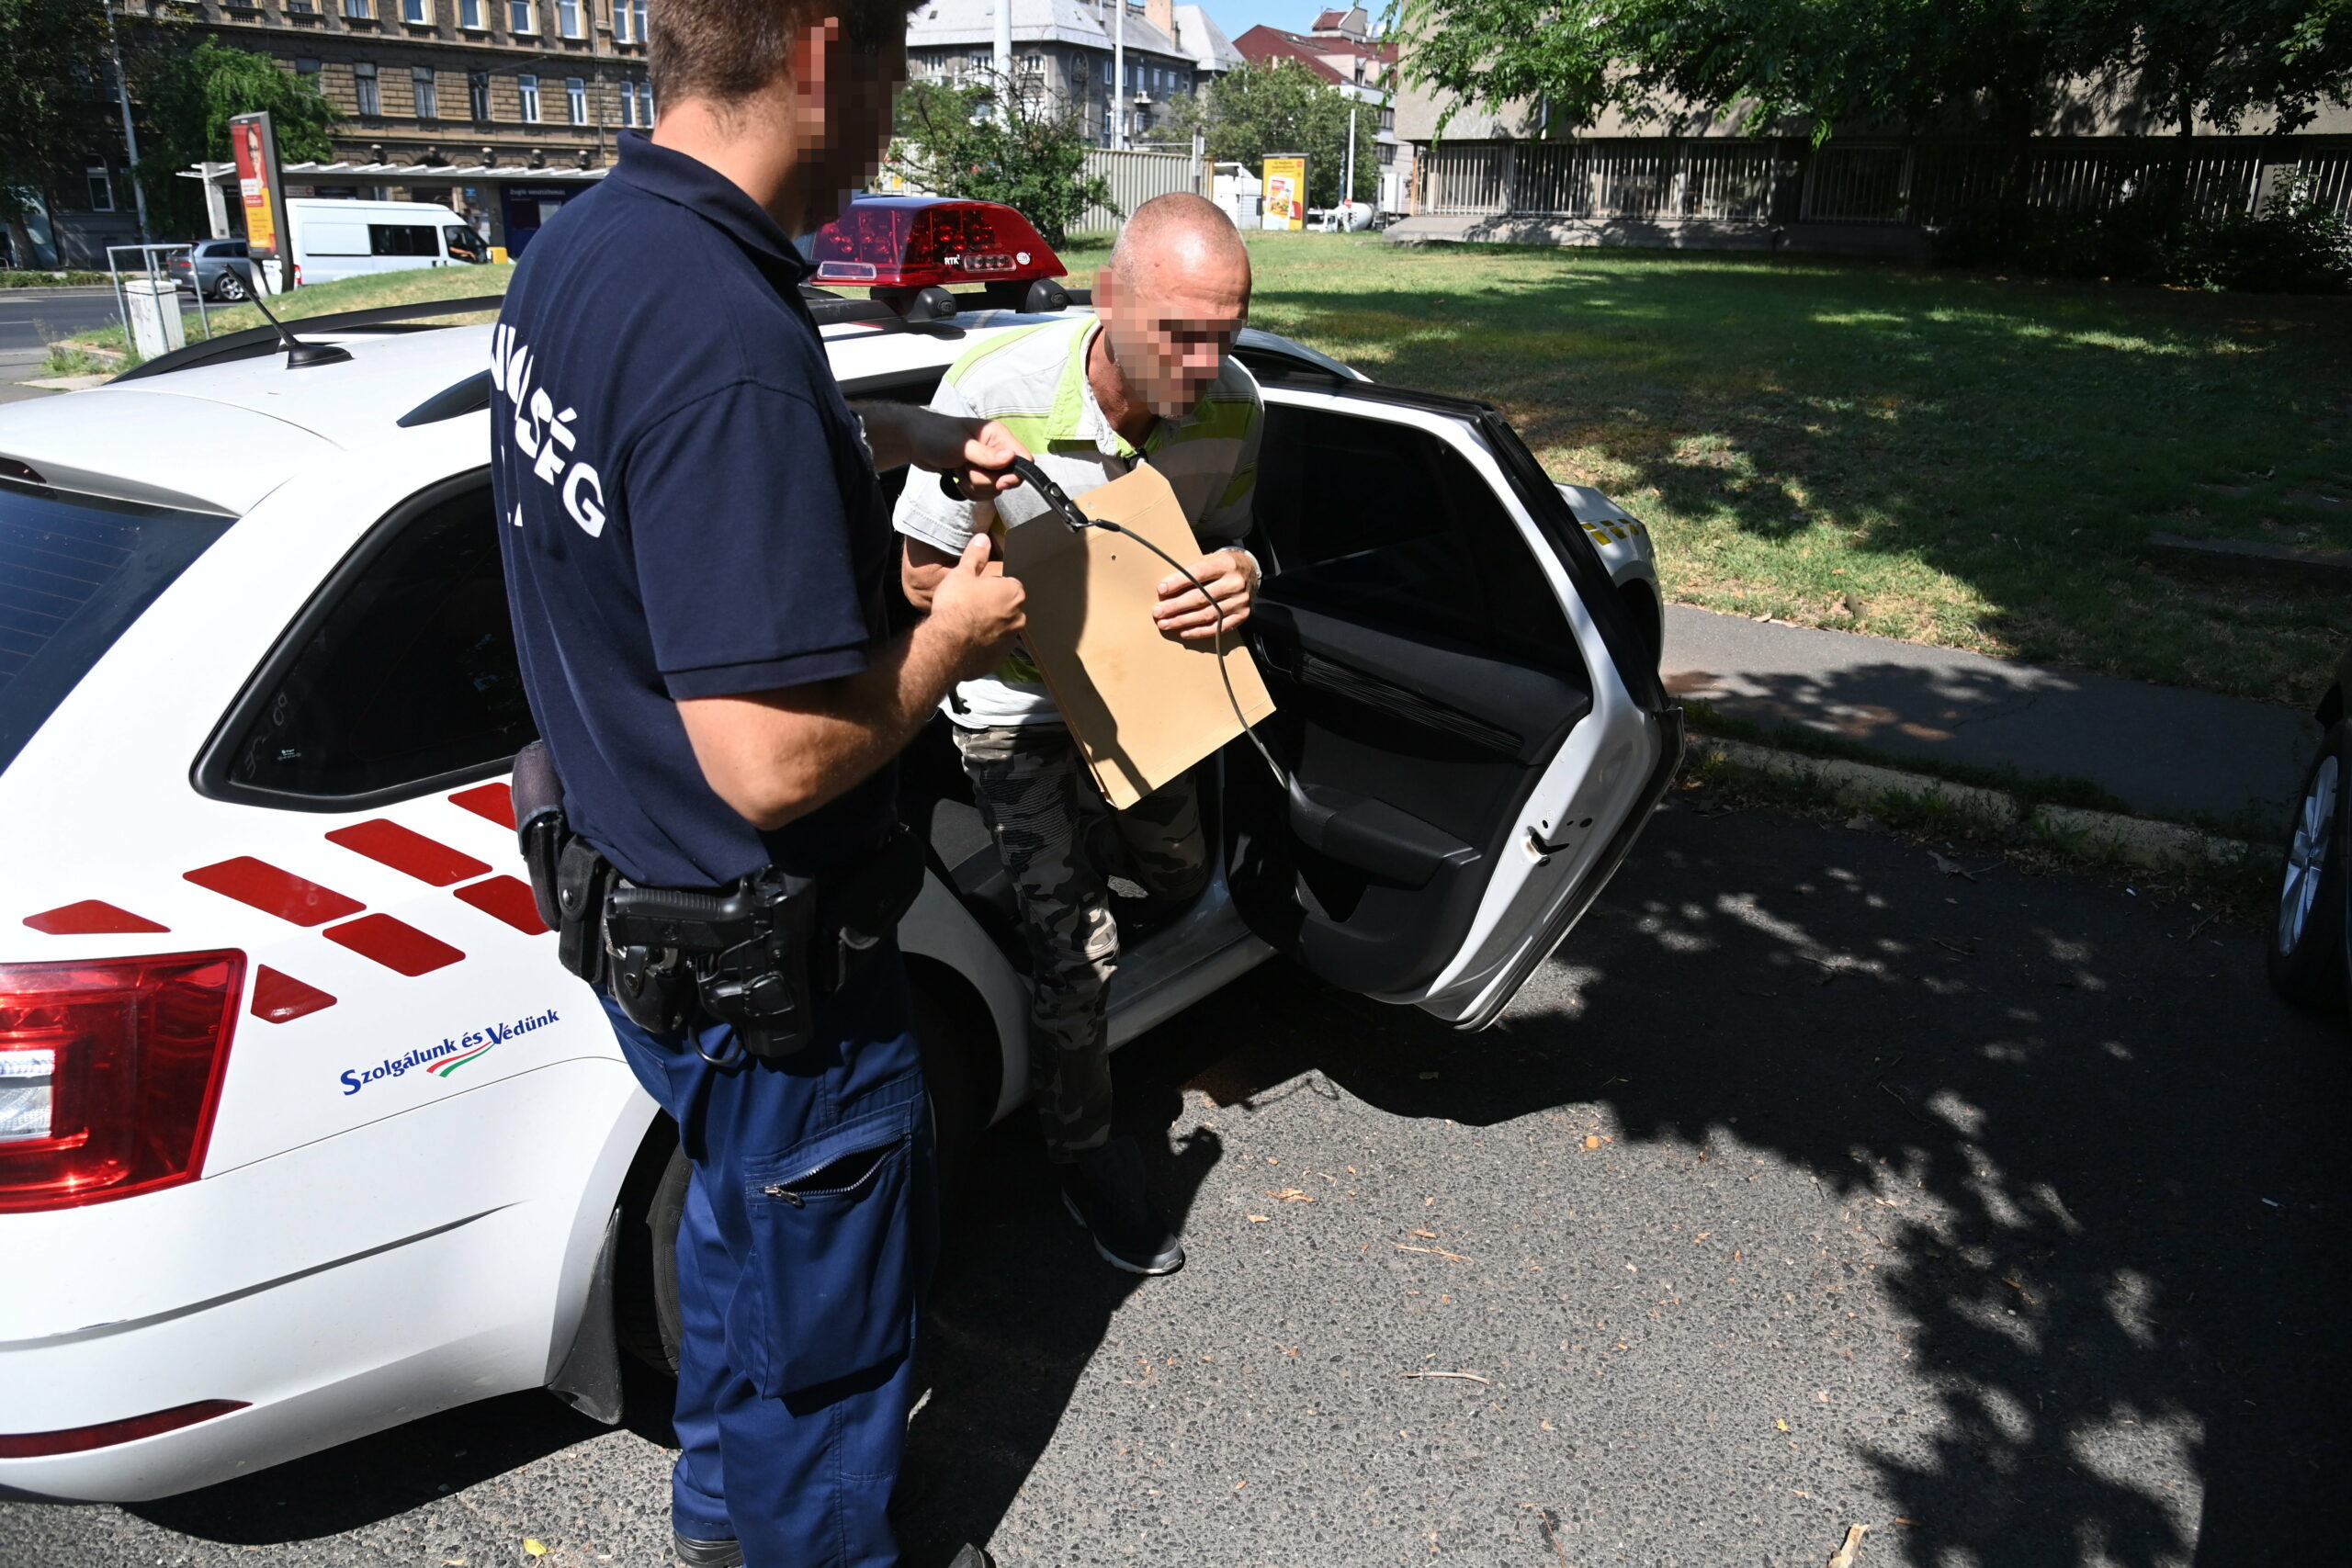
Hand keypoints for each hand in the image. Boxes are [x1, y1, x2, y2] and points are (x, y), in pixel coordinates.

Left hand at [907, 410, 1029, 497]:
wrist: (913, 441)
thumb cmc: (935, 435)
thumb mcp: (961, 446)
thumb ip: (986, 456)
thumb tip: (1011, 458)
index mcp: (997, 435)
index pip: (1023, 458)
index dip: (1015, 473)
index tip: (999, 482)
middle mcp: (996, 449)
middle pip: (1008, 478)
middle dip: (985, 480)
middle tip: (965, 468)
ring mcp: (987, 464)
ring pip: (994, 488)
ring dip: (974, 485)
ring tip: (958, 469)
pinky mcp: (977, 475)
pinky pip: (982, 493)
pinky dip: (969, 489)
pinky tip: (957, 477)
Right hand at [927, 533, 1026, 679]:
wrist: (947, 645)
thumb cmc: (956, 605)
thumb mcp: (962, 574)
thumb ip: (975, 556)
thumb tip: (983, 538)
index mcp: (1014, 592)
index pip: (1010, 583)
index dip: (992, 585)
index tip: (978, 589)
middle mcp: (1019, 617)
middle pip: (1008, 606)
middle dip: (994, 605)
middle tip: (971, 605)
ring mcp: (1011, 640)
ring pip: (1003, 627)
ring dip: (991, 625)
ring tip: (968, 625)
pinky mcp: (1001, 658)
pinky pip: (995, 647)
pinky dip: (986, 644)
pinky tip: (969, 641)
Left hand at [1153, 549, 1255, 642]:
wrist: (1250, 571)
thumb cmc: (1222, 565)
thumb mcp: (1210, 559)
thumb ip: (1192, 570)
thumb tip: (1166, 588)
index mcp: (1225, 565)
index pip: (1198, 574)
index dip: (1178, 582)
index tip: (1161, 589)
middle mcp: (1234, 583)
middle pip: (1201, 598)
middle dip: (1176, 606)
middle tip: (1158, 612)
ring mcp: (1239, 601)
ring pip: (1207, 614)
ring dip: (1183, 621)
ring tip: (1165, 624)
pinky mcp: (1242, 615)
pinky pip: (1218, 627)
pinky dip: (1199, 631)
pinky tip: (1184, 632)